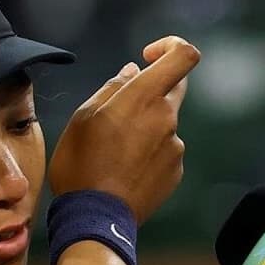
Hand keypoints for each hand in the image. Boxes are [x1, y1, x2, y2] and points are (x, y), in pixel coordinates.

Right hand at [48, 36, 198, 224]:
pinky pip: (164, 149)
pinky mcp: (176, 170)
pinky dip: (148, 152)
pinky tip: (124, 169)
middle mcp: (167, 118)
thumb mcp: (83, 117)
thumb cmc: (80, 164)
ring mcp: (175, 146)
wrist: (95, 218)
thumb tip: (132, 72)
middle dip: (150, 90)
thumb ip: (112, 88)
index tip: (147, 56)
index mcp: (144, 98)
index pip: (183, 56)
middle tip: (120, 110)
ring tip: (113, 151)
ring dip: (144, 126)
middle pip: (173, 87)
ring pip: (163, 122)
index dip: (170, 46)